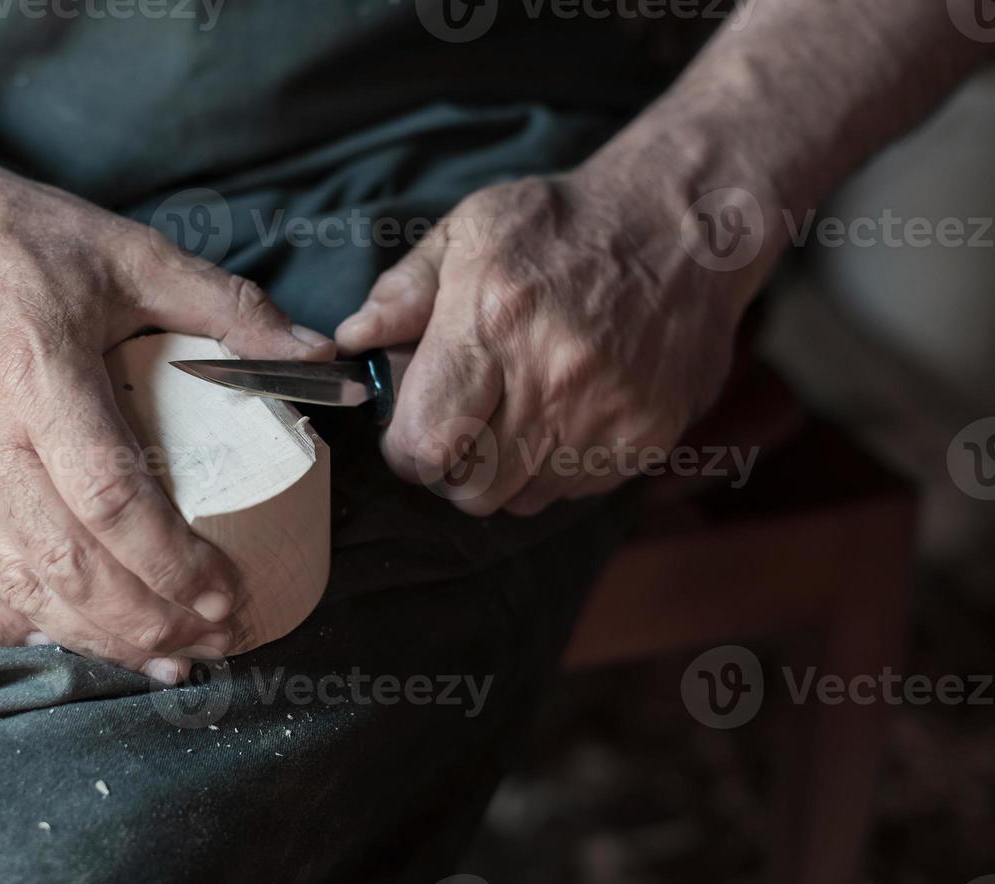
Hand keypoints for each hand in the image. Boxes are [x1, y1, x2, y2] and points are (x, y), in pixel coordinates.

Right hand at [0, 160, 334, 682]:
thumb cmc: (24, 242)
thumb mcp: (134, 256)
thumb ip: (229, 308)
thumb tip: (318, 353)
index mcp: (39, 376)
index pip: (110, 499)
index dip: (172, 562)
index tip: (229, 592)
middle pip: (68, 564)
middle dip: (149, 619)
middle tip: (217, 638)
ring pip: (21, 587)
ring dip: (97, 638)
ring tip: (167, 658)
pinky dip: (9, 623)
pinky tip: (65, 637)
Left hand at [334, 169, 752, 514]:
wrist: (689, 224)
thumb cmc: (564, 226)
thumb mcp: (470, 230)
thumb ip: (404, 291)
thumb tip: (355, 342)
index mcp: (494, 322)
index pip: (424, 443)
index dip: (405, 450)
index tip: (408, 429)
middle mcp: (553, 377)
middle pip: (469, 487)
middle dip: (449, 467)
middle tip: (457, 426)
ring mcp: (607, 414)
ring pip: (520, 498)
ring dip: (502, 471)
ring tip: (513, 414)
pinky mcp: (648, 437)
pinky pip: (573, 490)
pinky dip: (555, 468)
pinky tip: (561, 414)